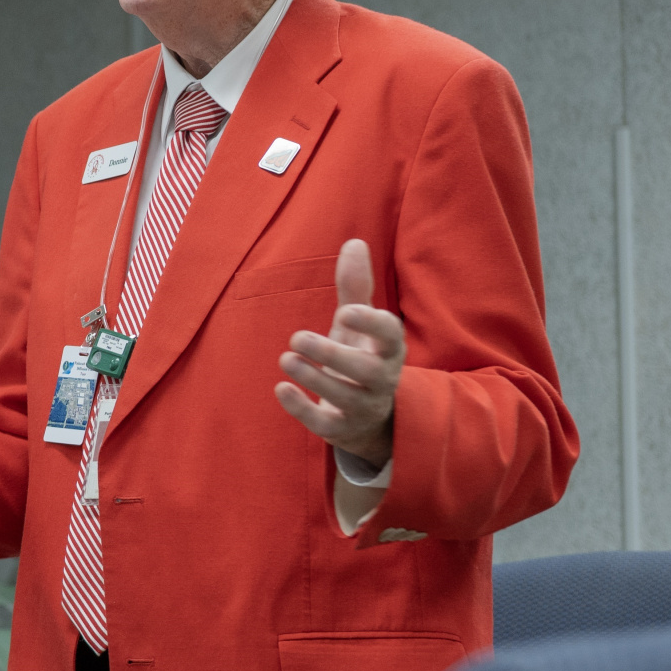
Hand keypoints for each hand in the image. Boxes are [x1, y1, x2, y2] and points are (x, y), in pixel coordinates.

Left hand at [274, 239, 404, 467]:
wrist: (367, 417)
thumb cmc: (359, 357)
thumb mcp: (358, 325)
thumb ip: (355, 287)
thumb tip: (354, 242)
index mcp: (387, 348)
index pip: (390, 334)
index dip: (371, 324)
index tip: (346, 311)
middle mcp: (380, 379)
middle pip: (366, 370)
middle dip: (332, 354)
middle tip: (296, 338)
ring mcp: (363, 406)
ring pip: (345, 396)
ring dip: (313, 377)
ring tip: (285, 358)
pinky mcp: (342, 429)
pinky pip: (325, 424)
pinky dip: (301, 409)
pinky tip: (280, 388)